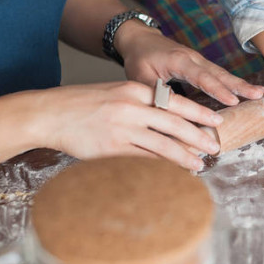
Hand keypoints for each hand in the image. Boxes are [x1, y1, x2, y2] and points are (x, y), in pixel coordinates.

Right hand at [36, 81, 222, 170]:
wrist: (48, 114)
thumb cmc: (80, 104)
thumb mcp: (114, 94)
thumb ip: (139, 103)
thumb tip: (167, 118)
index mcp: (134, 90)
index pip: (174, 101)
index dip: (198, 112)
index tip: (216, 120)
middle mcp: (131, 107)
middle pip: (174, 122)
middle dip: (199, 135)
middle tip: (216, 146)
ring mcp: (122, 128)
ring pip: (163, 144)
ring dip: (184, 156)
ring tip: (200, 164)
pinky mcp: (111, 148)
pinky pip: (143, 159)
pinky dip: (161, 166)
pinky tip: (173, 172)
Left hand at [115, 22, 263, 105]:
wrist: (140, 38)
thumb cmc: (139, 57)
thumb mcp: (140, 76)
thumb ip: (155, 93)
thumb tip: (168, 113)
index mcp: (180, 61)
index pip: (201, 77)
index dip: (217, 90)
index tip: (233, 101)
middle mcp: (194, 59)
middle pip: (220, 74)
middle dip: (240, 86)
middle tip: (260, 95)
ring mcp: (199, 61)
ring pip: (223, 74)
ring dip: (242, 84)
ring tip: (261, 93)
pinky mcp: (201, 65)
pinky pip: (219, 75)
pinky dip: (233, 83)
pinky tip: (247, 91)